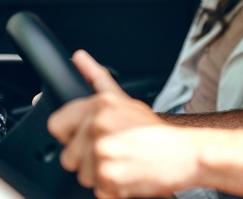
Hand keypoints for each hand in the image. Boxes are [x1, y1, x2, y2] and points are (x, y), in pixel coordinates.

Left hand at [48, 50, 202, 197]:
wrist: (186, 153)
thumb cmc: (156, 131)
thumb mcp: (125, 100)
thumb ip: (97, 79)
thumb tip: (79, 57)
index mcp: (100, 104)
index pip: (56, 125)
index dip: (71, 135)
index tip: (89, 137)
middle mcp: (98, 125)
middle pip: (68, 156)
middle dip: (88, 159)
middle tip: (115, 151)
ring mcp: (102, 151)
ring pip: (82, 175)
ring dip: (101, 175)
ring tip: (124, 163)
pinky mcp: (108, 176)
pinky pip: (97, 190)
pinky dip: (112, 189)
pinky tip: (128, 175)